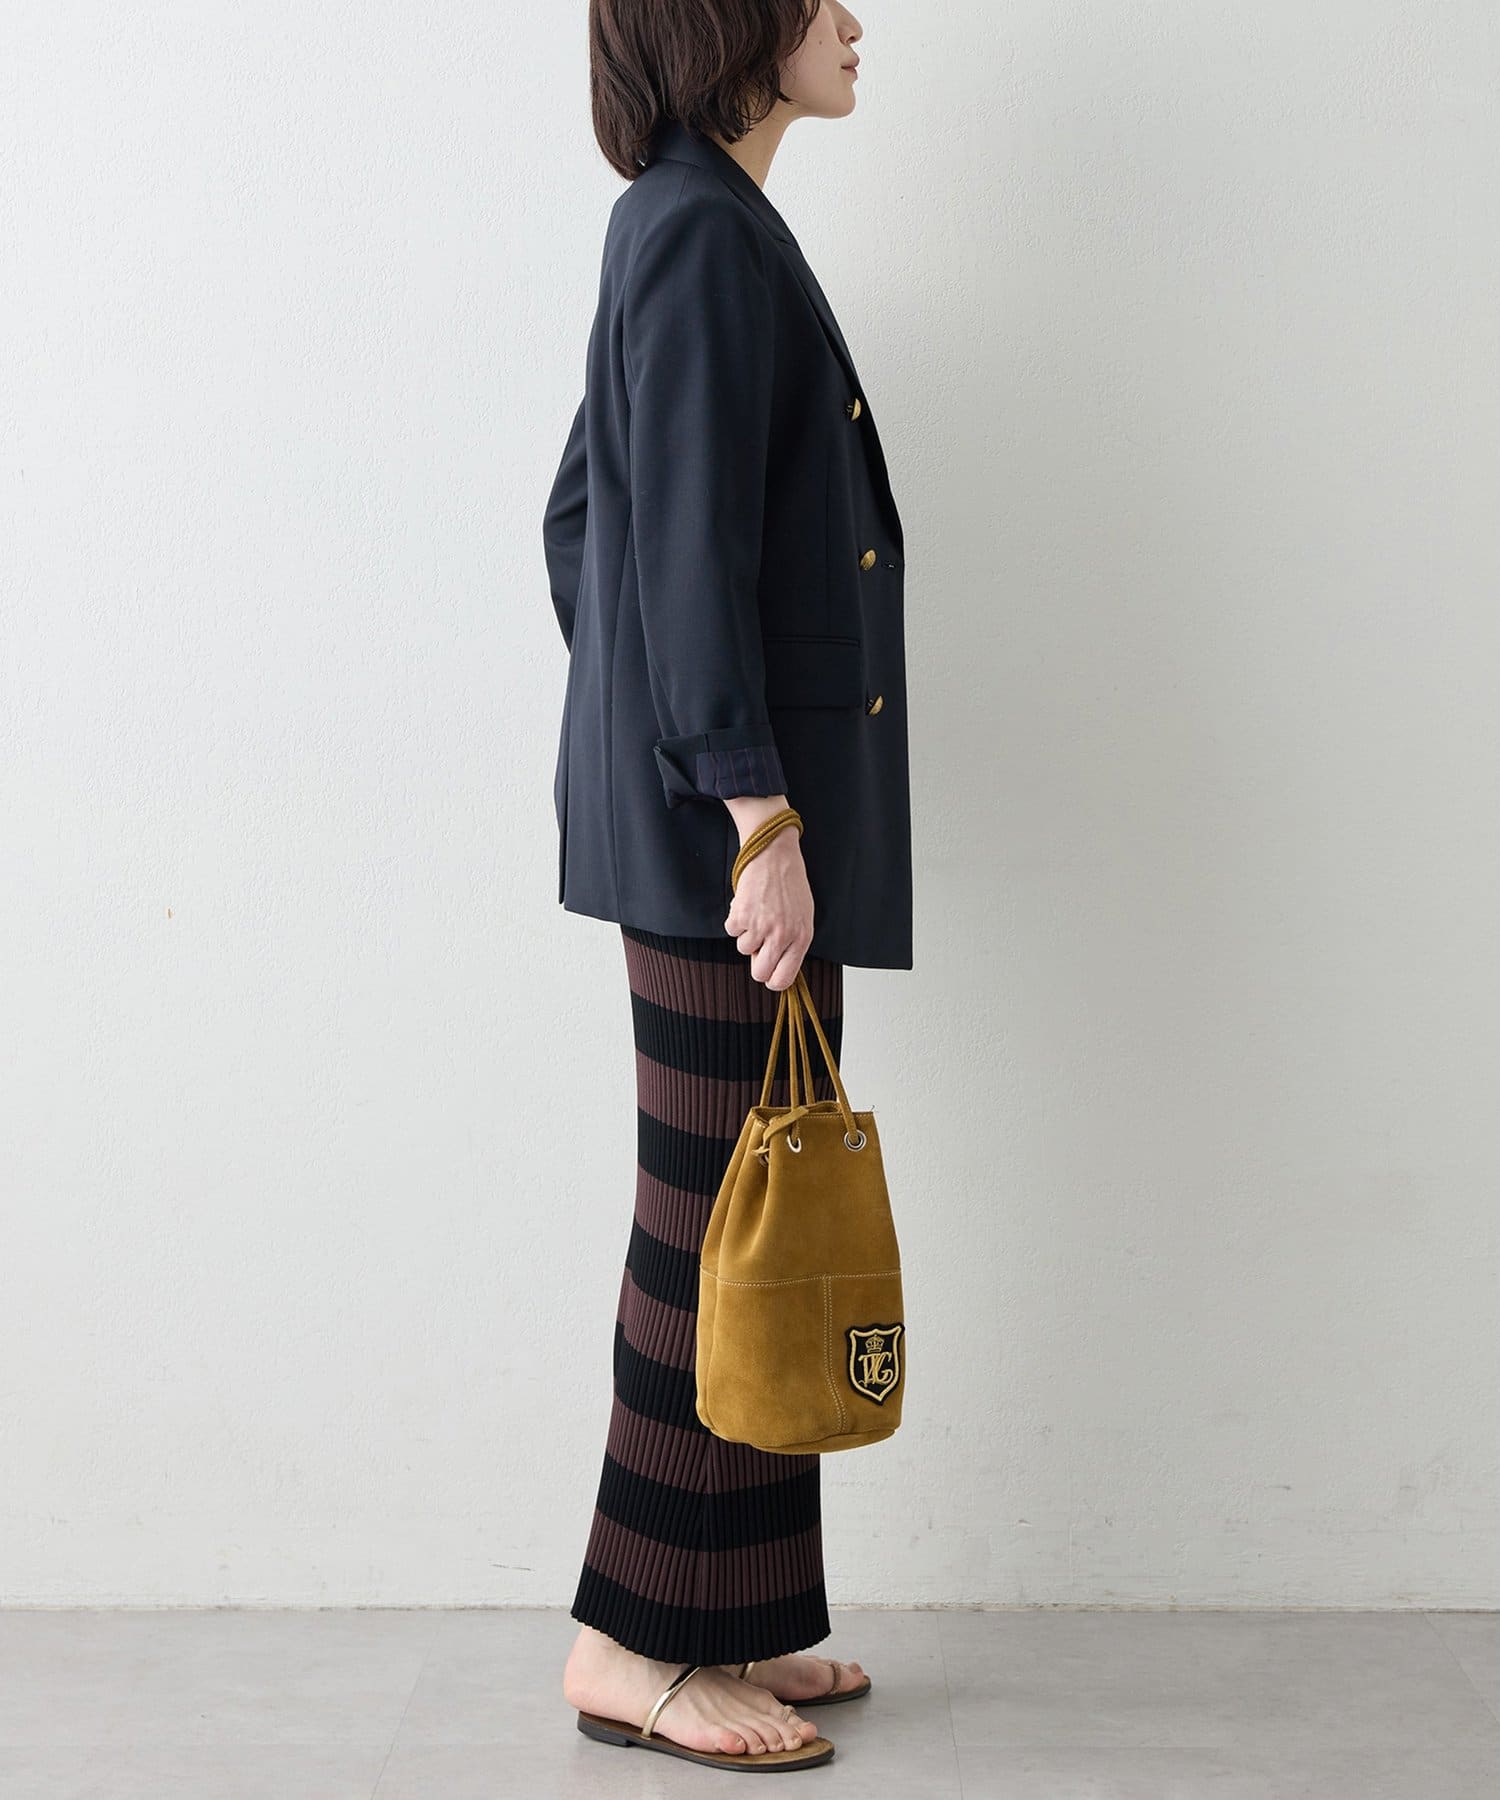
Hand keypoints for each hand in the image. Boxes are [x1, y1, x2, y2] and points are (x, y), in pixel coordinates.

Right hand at [722, 799, 813, 989]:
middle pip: (759, 973)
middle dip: (756, 962)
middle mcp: (782, 936)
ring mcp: (761, 926)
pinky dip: (736, 918)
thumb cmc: (790, 884)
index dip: (772, 980)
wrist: (774, 854)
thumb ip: (793, 943)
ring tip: (758, 912)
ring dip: (747, 933)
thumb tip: (777, 966)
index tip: (768, 974)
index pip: (784, 979)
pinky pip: (732, 930)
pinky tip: (748, 903)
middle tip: (759, 945)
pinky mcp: (741, 915)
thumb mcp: (803, 916)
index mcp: (801, 938)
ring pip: (743, 949)